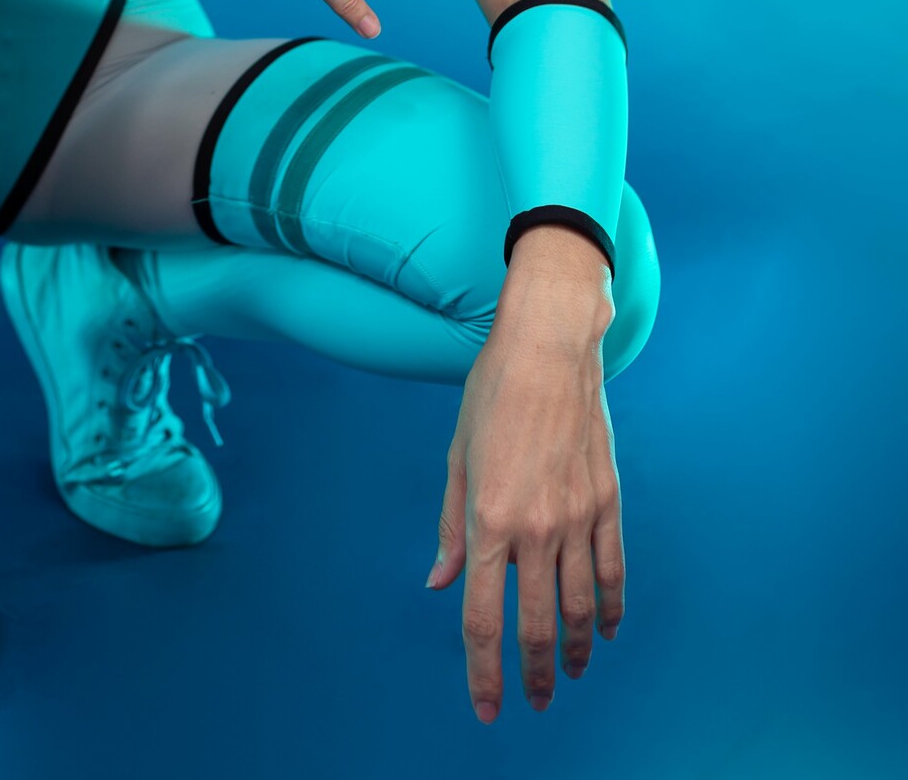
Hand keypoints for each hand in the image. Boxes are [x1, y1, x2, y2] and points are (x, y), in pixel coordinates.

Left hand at [426, 289, 623, 721]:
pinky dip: (611, 609)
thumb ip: (451, 527)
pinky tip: (605, 630)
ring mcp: (577, 518)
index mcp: (488, 518)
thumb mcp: (457, 456)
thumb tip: (440, 582)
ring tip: (569, 674)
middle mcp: (535, 528)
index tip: (487, 707)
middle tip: (531, 702)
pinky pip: (612, 572)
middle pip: (536, 626)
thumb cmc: (493, 393)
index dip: (484, 671)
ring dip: (575, 651)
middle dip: (532, 674)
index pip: (482, 616)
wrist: (550, 347)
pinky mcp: (608, 503)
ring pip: (580, 609)